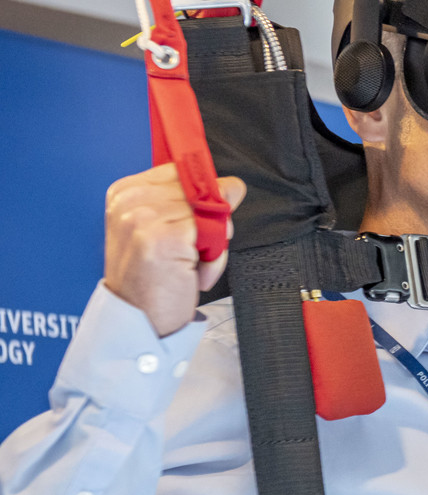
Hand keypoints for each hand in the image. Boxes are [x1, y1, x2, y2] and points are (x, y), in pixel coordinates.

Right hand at [104, 164, 246, 336]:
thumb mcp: (167, 233)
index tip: (194, 225)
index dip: (202, 199)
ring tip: (189, 266)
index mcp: (125, 193)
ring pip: (211, 212)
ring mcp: (142, 218)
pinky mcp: (162, 238)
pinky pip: (213, 234)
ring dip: (214, 245)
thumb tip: (234, 185)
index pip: (184, 172)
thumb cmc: (154, 280)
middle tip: (191, 252)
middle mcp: (129, 201)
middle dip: (211, 224)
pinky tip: (194, 274)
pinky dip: (214, 259)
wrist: (140, 322)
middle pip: (201, 190)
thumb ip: (193, 204)